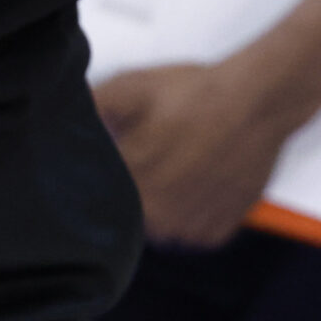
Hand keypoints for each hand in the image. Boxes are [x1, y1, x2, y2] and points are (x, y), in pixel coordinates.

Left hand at [95, 63, 292, 248]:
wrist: (256, 102)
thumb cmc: (194, 93)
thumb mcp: (132, 86)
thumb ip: (92, 108)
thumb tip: (63, 121)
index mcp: (129, 183)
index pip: (96, 193)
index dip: (103, 173)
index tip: (117, 153)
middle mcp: (155, 216)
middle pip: (126, 213)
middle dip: (131, 187)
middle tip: (151, 155)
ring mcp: (187, 229)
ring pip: (156, 227)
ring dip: (159, 205)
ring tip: (176, 166)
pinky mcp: (215, 234)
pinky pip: (189, 233)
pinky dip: (189, 213)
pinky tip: (197, 180)